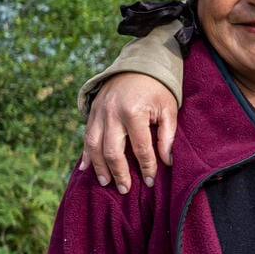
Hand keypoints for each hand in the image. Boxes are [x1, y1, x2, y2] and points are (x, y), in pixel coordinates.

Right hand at [79, 74, 176, 193]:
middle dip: (119, 173)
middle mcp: (112, 113)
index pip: (140, 148)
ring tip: (106, 182)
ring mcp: (99, 112)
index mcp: (134, 112)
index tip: (149, 181)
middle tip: (125, 189)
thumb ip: (168, 136)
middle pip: (113, 152)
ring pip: (94, 146)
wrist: (138, 64)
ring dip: (99, 167)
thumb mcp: (168, 109)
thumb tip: (167, 162)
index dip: (146, 167)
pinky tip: (85, 168)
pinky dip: (86, 153)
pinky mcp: (92, 111)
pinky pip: (86, 136)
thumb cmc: (157, 89)